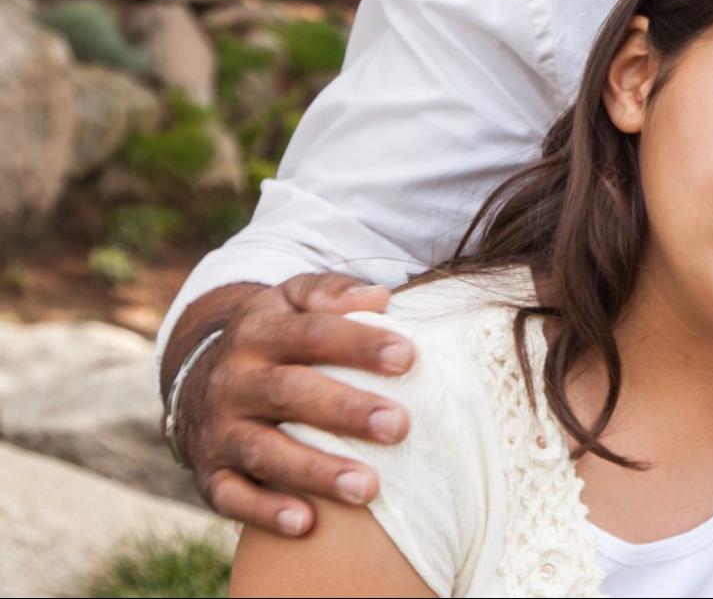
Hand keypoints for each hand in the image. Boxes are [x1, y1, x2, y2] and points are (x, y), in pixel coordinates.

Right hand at [168, 272, 411, 536]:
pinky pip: (231, 497)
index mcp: (259, 331)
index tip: (408, 357)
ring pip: (264, 451)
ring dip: (315, 471)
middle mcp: (233, 380)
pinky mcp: (210, 474)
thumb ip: (332, 292)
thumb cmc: (276, 336)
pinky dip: (265, 512)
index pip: (312, 333)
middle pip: (290, 392)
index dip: (359, 344)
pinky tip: (307, 524)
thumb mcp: (292, 300)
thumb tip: (379, 296)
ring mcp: (218, 429)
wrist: (199, 376)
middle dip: (345, 410)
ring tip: (368, 487)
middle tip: (399, 426)